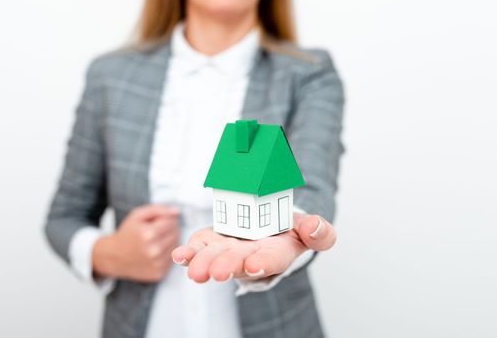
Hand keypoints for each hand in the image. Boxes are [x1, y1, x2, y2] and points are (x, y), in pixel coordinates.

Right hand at [92, 204, 179, 281]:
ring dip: (169, 242)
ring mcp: (156, 264)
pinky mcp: (158, 273)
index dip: (167, 219)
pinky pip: (172, 259)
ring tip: (155, 241)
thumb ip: (158, 210)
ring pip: (176, 246)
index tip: (159, 221)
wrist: (113, 257)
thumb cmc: (126, 235)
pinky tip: (155, 252)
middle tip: (157, 231)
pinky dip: (166, 254)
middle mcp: (154, 250)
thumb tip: (177, 211)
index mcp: (148, 234)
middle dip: (170, 230)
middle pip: (176, 234)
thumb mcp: (137, 215)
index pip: (172, 222)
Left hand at [171, 213, 335, 282]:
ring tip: (195, 271)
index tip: (255, 264)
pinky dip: (188, 253)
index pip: (271, 260)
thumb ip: (319, 232)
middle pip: (238, 263)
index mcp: (276, 253)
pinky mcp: (211, 242)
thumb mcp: (309, 228)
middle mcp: (249, 256)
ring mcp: (227, 250)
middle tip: (218, 272)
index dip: (263, 262)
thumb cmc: (288, 231)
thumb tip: (316, 228)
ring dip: (203, 264)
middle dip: (228, 266)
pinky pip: (198, 248)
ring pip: (214, 258)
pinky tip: (179, 256)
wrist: (267, 227)